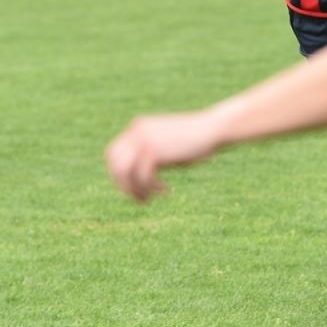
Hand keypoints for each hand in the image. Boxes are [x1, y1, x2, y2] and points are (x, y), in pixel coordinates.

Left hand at [105, 112, 221, 201]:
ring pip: (125, 173)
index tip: (134, 187)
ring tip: (149, 199)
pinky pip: (143, 178)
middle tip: (140, 197)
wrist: (212, 129)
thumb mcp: (168, 144)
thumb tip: (134, 175)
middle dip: (124, 185)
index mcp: (138, 127)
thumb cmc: (195, 139)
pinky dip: (152, 189)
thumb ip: (151, 152)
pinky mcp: (153, 152)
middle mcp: (136, 132)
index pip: (114, 154)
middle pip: (116, 165)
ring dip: (135, 190)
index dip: (120, 174)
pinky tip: (166, 190)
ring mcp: (144, 141)